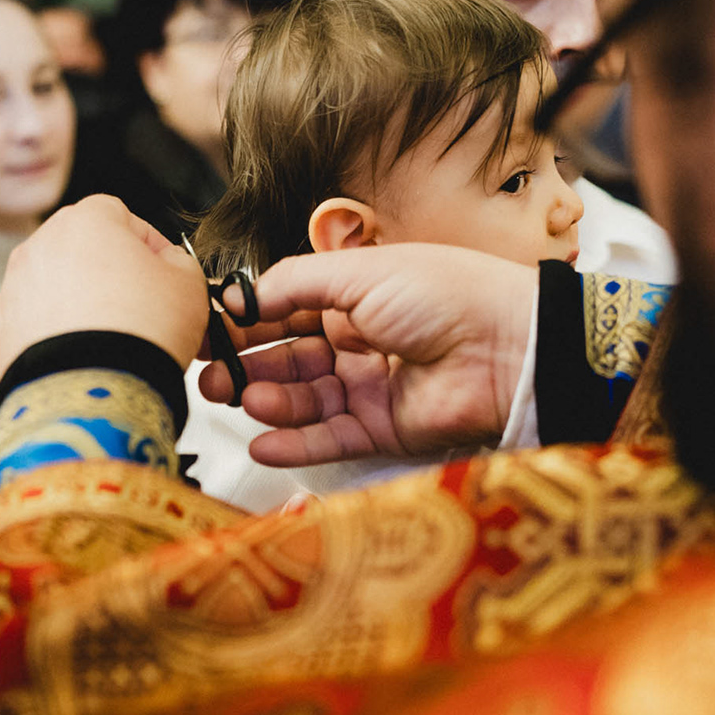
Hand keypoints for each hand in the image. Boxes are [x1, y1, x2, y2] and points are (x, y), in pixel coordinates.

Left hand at [0, 195, 209, 382]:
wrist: (96, 392)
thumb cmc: (144, 331)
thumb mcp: (189, 282)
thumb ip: (178, 260)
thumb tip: (167, 264)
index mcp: (85, 221)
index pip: (120, 216)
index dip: (147, 245)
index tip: (164, 274)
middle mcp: (38, 247)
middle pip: (78, 253)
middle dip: (105, 276)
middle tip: (138, 311)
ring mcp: (10, 291)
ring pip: (48, 291)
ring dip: (73, 308)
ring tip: (106, 343)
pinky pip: (22, 332)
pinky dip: (43, 344)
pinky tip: (71, 362)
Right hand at [195, 244, 537, 465]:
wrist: (507, 344)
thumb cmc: (446, 294)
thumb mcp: (359, 272)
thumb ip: (293, 284)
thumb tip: (240, 296)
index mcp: (356, 295)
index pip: (286, 310)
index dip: (246, 322)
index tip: (207, 331)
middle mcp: (360, 341)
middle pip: (289, 357)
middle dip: (246, 365)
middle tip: (208, 373)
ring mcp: (370, 387)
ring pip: (304, 400)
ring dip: (268, 400)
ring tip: (239, 398)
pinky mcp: (384, 429)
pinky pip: (330, 438)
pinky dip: (294, 442)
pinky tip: (262, 438)